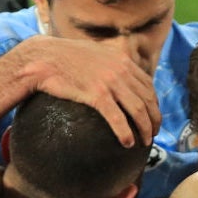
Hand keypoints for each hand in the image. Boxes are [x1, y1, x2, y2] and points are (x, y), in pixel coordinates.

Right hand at [22, 36, 160, 146]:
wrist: (43, 57)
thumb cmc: (65, 58)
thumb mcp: (95, 54)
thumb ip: (110, 64)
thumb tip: (118, 77)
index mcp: (121, 60)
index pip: (148, 85)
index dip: (154, 104)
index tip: (153, 116)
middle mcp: (120, 70)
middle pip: (147, 99)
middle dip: (154, 119)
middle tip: (153, 134)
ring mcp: (109, 82)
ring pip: (138, 110)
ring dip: (145, 129)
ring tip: (145, 142)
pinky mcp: (96, 94)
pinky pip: (118, 118)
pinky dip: (126, 133)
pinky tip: (128, 143)